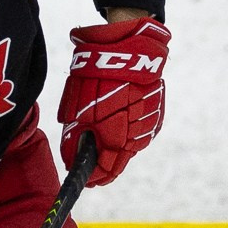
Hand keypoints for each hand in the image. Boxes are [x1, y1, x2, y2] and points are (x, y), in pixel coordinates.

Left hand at [58, 15, 168, 187]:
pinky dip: (127, 131)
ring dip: (116, 146)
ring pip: (130, 146)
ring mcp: (148, 125)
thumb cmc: (98, 74)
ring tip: (102, 140)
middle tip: (90, 166)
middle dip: (103, 163)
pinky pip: (139, 131)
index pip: (105, 169)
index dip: (93, 177)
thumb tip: (72, 157)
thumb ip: (76, 136)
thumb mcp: (78, 106)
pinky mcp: (156, 113)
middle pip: (118, 161)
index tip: (84, 181)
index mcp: (116, 136)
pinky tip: (118, 122)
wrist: (130, 47)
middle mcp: (135, 135)